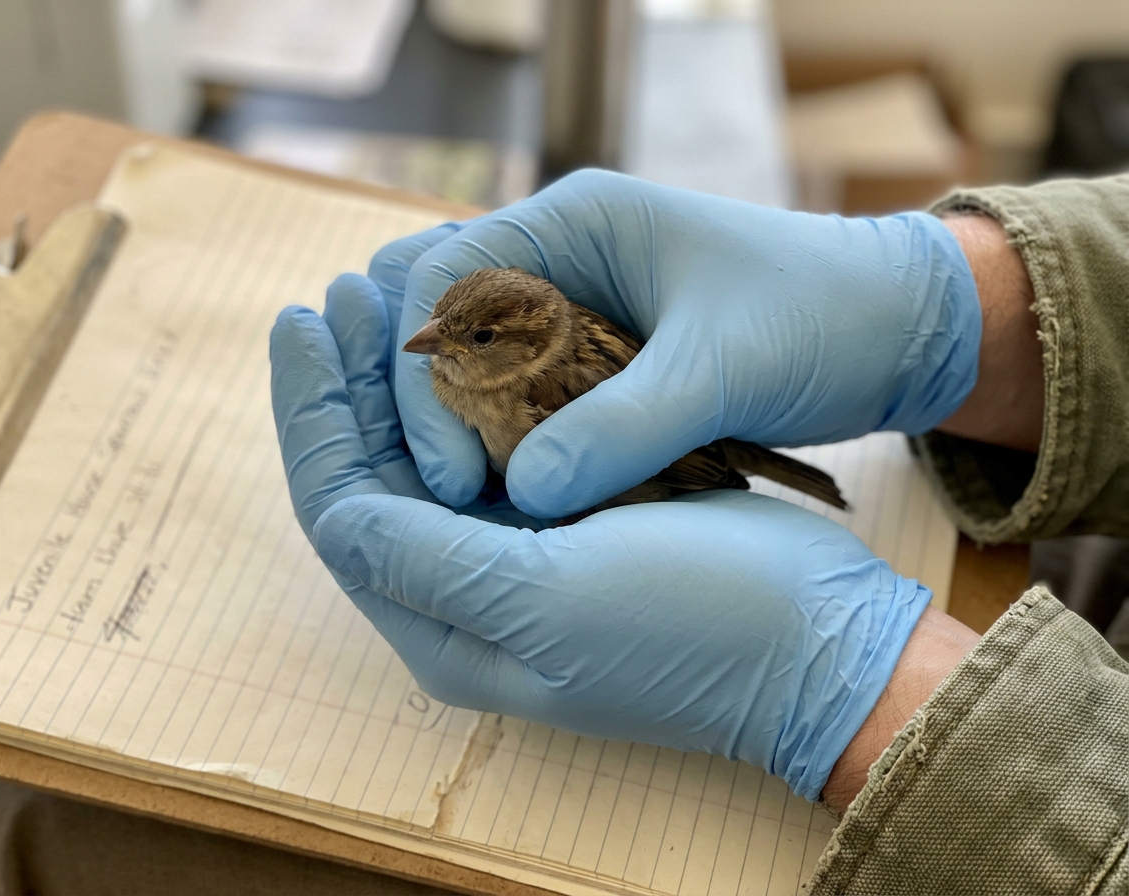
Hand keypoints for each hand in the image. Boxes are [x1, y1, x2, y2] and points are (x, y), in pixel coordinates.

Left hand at [269, 274, 933, 800]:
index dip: (314, 415)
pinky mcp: (576, 526)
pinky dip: (471, 393)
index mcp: (447, 627)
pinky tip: (468, 338)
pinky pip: (494, 448)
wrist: (823, 640)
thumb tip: (330, 508)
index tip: (303, 320)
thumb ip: (424, 559)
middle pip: (378, 480)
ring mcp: (524, 561)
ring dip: (405, 383)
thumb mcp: (546, 602)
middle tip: (334, 294)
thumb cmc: (693, 625)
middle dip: (349, 388)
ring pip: (432, 460)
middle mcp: (470, 597)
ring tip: (382, 302)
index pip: (341, 508)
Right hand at [373, 169, 981, 516]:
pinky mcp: (599, 362)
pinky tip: (516, 499)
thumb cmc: (822, 315)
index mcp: (574, 223)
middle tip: (446, 492)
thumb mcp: (725, 368)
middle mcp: (560, 260)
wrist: (896, 330)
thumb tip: (524, 493)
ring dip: (467, 430)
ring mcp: (577, 312)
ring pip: (479, 368)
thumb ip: (625, 427)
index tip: (446, 474)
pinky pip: (526, 401)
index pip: (443, 279)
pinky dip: (511, 444)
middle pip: (443, 323)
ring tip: (473, 505)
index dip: (425, 377)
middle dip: (430, 404)